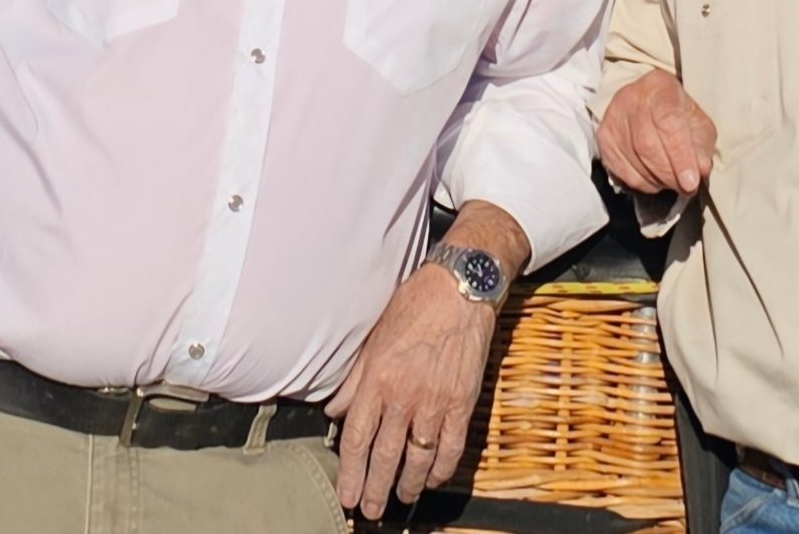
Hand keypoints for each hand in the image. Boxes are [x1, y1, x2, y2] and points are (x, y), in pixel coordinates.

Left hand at [327, 262, 494, 518]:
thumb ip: (354, 378)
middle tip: (369, 511)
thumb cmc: (415, 304)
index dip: (350, 473)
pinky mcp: (463, 402)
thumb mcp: (374, 337)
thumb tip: (335, 411)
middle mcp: (404, 395)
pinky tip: (432, 478)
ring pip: (417, 459)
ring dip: (407, 485)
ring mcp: (435, 401)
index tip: (346, 494)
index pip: (356, 438)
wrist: (461, 288)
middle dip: (375, 489)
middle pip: (385, 456)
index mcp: (377, 379)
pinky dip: (441, 469)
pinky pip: (451, 448)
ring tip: (400, 499)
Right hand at [596, 67, 716, 194]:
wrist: (646, 102)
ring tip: (673, 181)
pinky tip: (655, 178)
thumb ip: (702, 145)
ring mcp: (613, 118)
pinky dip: (644, 183)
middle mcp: (631, 98)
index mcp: (659, 87)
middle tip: (686, 187)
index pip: (668, 122)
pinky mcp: (603, 138)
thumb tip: (701, 169)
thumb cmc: (676, 113)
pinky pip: (623, 171)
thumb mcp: (697, 122)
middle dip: (670, 173)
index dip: (680, 154)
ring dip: (658, 180)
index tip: (691, 180)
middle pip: (648, 145)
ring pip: (635, 161)